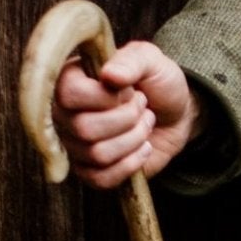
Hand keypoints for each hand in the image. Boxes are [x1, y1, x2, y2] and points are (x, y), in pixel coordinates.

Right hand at [53, 40, 203, 189]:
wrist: (176, 114)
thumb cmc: (157, 83)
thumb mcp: (150, 61)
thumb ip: (131, 61)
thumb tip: (109, 75)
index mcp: (69, 80)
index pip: (69, 94)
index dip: (106, 97)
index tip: (128, 90)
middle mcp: (64, 113)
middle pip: (84, 128)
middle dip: (127, 119)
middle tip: (142, 107)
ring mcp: (74, 144)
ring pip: (97, 154)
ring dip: (134, 139)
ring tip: (144, 124)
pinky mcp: (89, 170)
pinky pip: (100, 179)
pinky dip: (131, 164)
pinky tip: (142, 148)